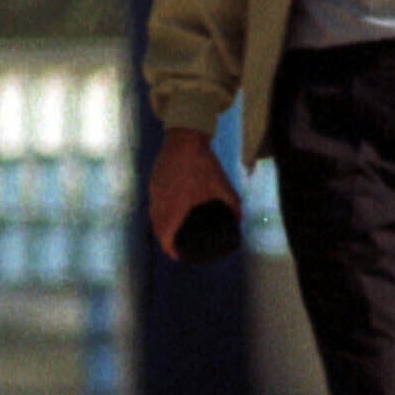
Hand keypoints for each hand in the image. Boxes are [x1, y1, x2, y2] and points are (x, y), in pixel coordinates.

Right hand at [148, 127, 240, 260]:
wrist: (184, 139)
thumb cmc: (203, 164)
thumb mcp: (222, 186)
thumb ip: (233, 204)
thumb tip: (240, 219)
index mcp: (175, 208)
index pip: (166, 237)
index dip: (171, 250)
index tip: (177, 256)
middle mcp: (160, 202)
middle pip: (157, 229)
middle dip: (166, 240)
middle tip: (176, 245)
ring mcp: (155, 191)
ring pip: (154, 214)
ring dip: (161, 225)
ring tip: (172, 229)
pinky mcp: (154, 180)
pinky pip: (154, 201)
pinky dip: (160, 209)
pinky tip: (169, 207)